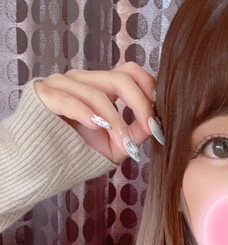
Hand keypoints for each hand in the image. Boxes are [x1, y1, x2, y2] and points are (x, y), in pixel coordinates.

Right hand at [34, 63, 155, 163]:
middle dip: (140, 104)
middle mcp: (84, 80)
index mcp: (102, 86)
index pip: (131, 73)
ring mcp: (63, 84)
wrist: (43, 163)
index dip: (149, 89)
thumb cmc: (78, 151)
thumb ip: (135, 133)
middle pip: (120, 78)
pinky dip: (86, 112)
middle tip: (149, 128)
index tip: (158, 116)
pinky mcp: (46, 94)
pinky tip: (97, 126)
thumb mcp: (115, 145)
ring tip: (123, 143)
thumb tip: (155, 125)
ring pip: (98, 93)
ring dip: (115, 120)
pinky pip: (70, 100)